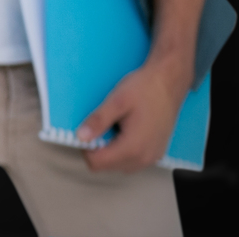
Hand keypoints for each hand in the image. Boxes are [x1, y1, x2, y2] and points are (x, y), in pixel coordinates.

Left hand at [78, 58, 188, 172]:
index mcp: (133, 147)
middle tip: (98, 126)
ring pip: (119, 166)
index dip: (85, 148)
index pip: (97, 163)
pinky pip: (132, 161)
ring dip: (110, 151)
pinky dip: (122, 151)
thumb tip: (81, 137)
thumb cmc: (145, 89)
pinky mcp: (156, 153)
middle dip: (97, 149)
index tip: (85, 131)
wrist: (169, 83)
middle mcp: (144, 158)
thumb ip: (98, 121)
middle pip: (107, 166)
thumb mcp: (116, 101)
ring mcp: (152, 157)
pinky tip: (123, 131)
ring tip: (112, 127)